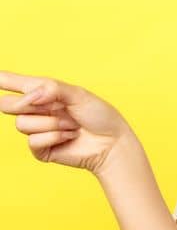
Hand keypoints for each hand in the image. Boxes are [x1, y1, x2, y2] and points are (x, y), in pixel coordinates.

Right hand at [0, 70, 135, 174]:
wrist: (112, 142)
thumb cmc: (99, 116)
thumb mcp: (79, 95)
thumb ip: (52, 89)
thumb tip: (30, 96)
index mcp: (44, 93)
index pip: (15, 85)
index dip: (1, 81)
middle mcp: (37, 110)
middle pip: (6, 105)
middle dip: (23, 104)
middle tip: (46, 105)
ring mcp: (37, 130)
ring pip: (23, 124)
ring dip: (52, 123)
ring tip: (72, 125)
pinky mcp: (40, 149)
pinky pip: (33, 141)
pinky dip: (54, 137)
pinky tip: (70, 137)